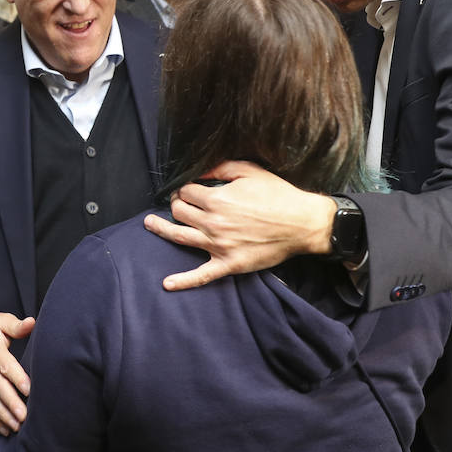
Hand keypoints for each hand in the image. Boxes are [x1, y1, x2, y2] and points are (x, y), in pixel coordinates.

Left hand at [145, 160, 337, 290]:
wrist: (303, 224)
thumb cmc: (278, 195)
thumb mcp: (250, 171)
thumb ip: (220, 168)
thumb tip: (199, 171)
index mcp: (217, 200)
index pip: (186, 191)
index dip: (186, 188)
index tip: (189, 188)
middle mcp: (213, 223)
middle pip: (179, 212)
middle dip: (176, 203)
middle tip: (179, 202)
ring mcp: (218, 246)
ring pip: (179, 237)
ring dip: (160, 229)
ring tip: (149, 224)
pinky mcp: (228, 264)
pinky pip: (201, 276)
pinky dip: (183, 281)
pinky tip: (167, 283)